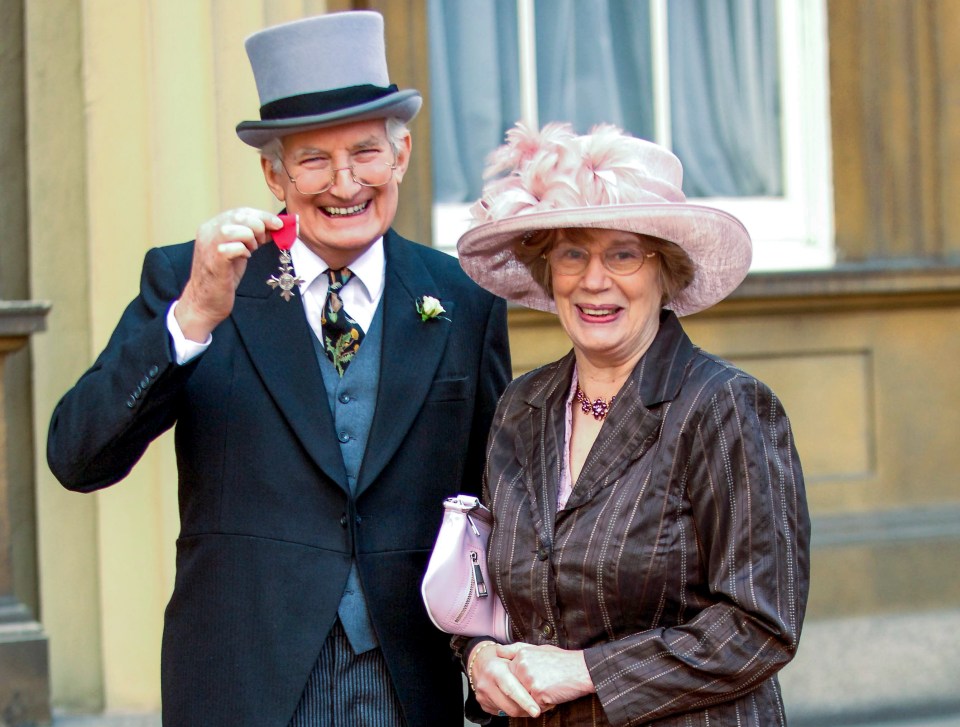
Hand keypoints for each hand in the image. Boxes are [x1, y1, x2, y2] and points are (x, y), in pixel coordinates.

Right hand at [176, 208, 281, 340]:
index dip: (263, 216)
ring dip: (251, 239)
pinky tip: (244, 258)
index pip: (240, 212)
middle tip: (262, 241)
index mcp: (212, 226)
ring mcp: (209, 245)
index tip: (279, 224)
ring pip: (237, 228)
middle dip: (260, 226)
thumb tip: (274, 227)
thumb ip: (252, 237)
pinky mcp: (214, 260)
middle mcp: (208, 232)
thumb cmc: (222, 277)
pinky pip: (235, 247)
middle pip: (240, 216)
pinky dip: (244, 251)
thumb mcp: (239, 251)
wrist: (205, 301)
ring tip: (250, 251)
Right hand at [469, 641, 541, 718]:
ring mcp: (483, 696)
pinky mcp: (483, 704)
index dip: (525, 701)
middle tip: (540, 708)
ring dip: (521, 711)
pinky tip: (518, 703)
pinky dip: (512, 710)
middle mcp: (486, 684)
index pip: (511, 689)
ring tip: (531, 705)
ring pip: (507, 712)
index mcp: (495, 670)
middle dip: (527, 710)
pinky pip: (502, 713)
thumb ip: (524, 660)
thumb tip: (538, 669)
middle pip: (510, 706)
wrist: (480, 662)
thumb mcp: (512, 653)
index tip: (536, 711)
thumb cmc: (501, 658)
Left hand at [498, 643, 595, 709]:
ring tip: (550, 687)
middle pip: (515, 688)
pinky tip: (554, 693)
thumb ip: (516, 649)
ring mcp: (528, 679)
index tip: (536, 677)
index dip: (523, 681)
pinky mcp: (537, 693)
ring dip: (535, 698)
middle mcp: (522, 665)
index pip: (511, 675)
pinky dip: (544, 704)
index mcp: (521, 654)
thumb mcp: (539, 648)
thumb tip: (498, 650)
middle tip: (544, 683)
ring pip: (524, 698)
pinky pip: (534, 705)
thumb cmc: (562, 661)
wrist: (583, 669)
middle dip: (527, 690)